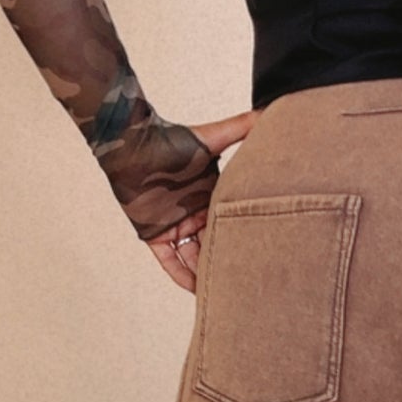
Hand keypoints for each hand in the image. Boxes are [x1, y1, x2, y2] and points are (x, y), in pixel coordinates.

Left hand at [145, 107, 262, 291]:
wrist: (132, 144)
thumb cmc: (170, 138)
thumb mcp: (213, 136)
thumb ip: (242, 127)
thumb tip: (270, 112)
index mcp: (212, 195)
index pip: (234, 221)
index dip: (249, 236)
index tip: (268, 251)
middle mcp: (196, 213)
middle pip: (217, 243)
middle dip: (232, 260)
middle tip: (253, 280)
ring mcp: (176, 225)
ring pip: (196, 257)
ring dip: (209, 273)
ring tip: (228, 290)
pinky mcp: (155, 234)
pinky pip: (170, 261)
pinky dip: (181, 275)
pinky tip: (196, 290)